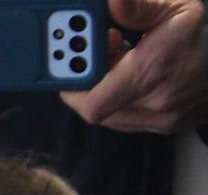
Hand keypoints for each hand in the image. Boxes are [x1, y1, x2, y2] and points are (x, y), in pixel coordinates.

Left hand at [60, 0, 207, 131]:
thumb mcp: (177, 6)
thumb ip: (139, 7)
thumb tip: (111, 2)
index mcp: (153, 72)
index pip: (90, 101)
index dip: (73, 83)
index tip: (76, 54)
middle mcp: (155, 102)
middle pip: (94, 108)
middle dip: (85, 82)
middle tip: (94, 52)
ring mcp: (161, 119)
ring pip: (108, 115)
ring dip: (101, 91)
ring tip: (116, 59)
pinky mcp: (165, 127)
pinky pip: (126, 119)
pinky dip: (118, 99)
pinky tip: (129, 75)